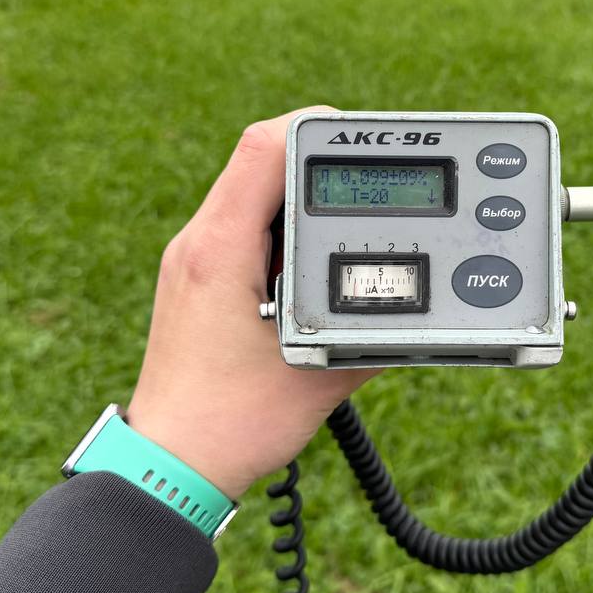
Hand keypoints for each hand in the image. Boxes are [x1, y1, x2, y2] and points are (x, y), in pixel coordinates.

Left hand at [126, 108, 379, 499]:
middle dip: (320, 160)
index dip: (319, 127)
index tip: (366, 141)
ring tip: (349, 227)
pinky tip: (317, 263)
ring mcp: (193, 259)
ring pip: (251, 191)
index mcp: (219, 249)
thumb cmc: (231, 424)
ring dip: (301, 195)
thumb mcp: (319, 371)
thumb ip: (373, 331)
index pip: (263, 147)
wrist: (171, 465)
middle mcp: (198, 243)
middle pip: (259, 159)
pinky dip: (283, 228)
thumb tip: (422, 308)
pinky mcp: (198, 279)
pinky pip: (243, 226)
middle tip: (371, 181)